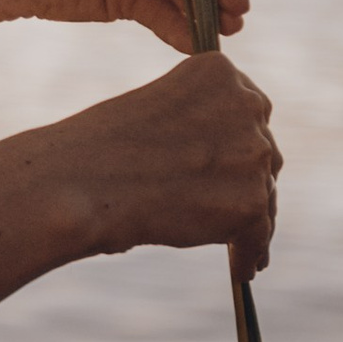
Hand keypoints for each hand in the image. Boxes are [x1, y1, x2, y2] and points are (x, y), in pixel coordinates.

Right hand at [62, 50, 279, 280]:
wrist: (79, 182)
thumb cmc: (99, 148)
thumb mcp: (155, 110)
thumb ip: (198, 124)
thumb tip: (225, 170)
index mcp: (220, 71)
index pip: (250, 110)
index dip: (239, 143)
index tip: (232, 167)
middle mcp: (247, 106)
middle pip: (263, 153)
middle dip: (247, 181)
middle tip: (229, 207)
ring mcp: (253, 155)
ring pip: (264, 196)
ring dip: (252, 220)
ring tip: (241, 246)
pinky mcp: (250, 203)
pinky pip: (258, 236)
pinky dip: (248, 254)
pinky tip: (240, 270)